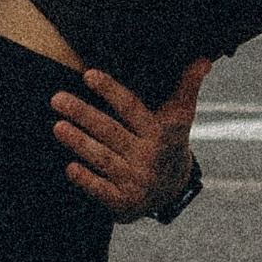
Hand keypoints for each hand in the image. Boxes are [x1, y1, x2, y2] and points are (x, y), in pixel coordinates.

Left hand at [51, 57, 210, 218]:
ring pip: (104, 158)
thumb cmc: (168, 143)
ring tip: (57, 126)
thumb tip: (204, 59)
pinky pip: (103, 190)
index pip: (132, 107)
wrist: (171, 191)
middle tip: (57, 99)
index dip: (111, 91)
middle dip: (84, 115)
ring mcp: (136, 180)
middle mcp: (148, 156)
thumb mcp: (180, 117)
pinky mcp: (124, 202)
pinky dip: (87, 180)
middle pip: (112, 132)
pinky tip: (69, 168)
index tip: (88, 75)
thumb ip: (187, 87)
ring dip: (79, 143)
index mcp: (161, 132)